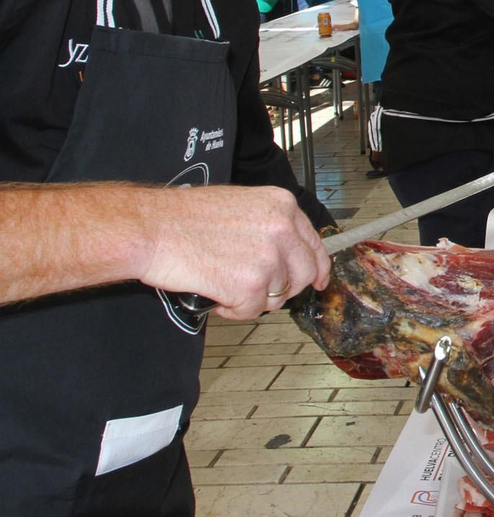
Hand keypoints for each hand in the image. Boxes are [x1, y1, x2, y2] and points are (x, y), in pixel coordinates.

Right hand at [137, 187, 329, 319]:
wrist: (150, 229)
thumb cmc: (182, 218)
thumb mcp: (240, 205)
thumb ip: (269, 226)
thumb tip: (286, 252)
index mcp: (281, 205)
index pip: (314, 243)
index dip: (318, 267)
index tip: (319, 281)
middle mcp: (282, 229)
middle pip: (304, 274)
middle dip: (284, 289)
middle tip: (258, 291)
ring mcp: (269, 257)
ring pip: (277, 296)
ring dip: (252, 298)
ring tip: (223, 283)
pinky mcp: (250, 284)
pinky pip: (252, 311)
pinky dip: (233, 310)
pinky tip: (215, 294)